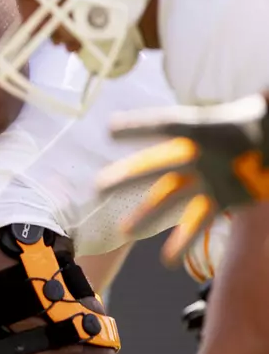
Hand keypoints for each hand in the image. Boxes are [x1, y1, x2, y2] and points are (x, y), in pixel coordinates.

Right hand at [101, 92, 268, 263]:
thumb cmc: (257, 124)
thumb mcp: (251, 111)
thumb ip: (252, 101)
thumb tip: (252, 92)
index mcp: (199, 130)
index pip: (162, 125)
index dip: (137, 127)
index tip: (109, 130)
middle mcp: (195, 156)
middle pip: (154, 167)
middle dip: (127, 178)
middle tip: (99, 187)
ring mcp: (206, 180)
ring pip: (170, 199)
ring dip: (147, 215)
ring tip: (125, 231)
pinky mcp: (222, 200)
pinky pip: (199, 222)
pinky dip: (184, 242)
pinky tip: (169, 261)